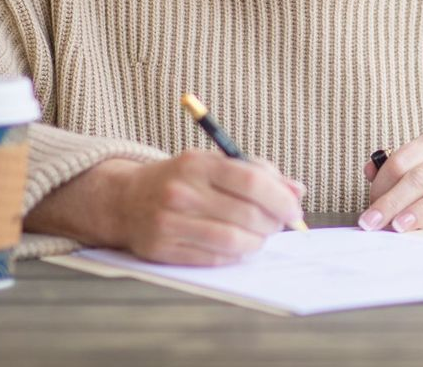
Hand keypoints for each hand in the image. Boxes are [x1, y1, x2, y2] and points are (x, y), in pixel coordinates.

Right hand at [26, 152, 304, 265]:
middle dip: (273, 224)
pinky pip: (212, 259)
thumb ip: (259, 173)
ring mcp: (168, 222)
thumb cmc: (182, 179)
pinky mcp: (161, 249)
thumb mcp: (216, 163)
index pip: (252, 181)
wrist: (125, 199)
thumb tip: (297, 191)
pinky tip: (238, 247)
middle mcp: (181, 191)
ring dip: (257, 243)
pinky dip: (234, 255)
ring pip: (232, 241)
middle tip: (279, 225)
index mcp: (198, 163)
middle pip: (246, 214)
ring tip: (260, 237)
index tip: (294, 210)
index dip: (281, 199)